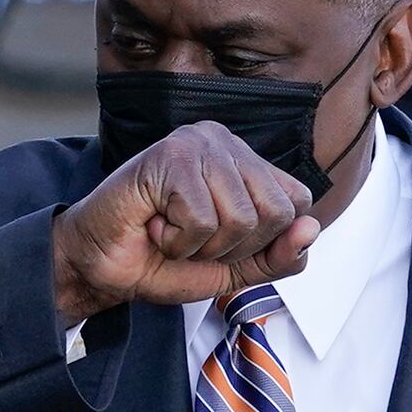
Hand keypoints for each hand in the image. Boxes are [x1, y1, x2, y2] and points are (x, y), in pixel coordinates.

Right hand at [52, 122, 318, 323]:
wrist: (99, 266)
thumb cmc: (161, 260)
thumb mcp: (234, 270)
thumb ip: (278, 256)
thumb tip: (311, 229)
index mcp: (246, 161)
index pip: (297, 204)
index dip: (262, 242)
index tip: (218, 242)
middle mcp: (226, 142)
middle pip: (275, 213)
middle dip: (232, 247)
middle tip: (190, 239)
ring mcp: (198, 143)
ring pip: (240, 218)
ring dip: (201, 246)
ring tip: (170, 231)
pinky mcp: (171, 156)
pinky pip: (202, 220)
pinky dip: (177, 240)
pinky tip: (154, 225)